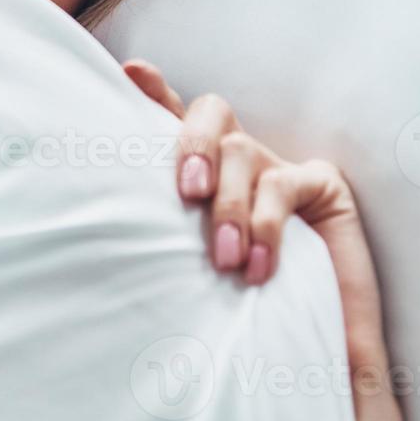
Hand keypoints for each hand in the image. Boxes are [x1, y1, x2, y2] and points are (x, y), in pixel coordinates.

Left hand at [123, 59, 404, 420]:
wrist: (317, 348)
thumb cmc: (240, 310)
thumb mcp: (190, 269)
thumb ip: (162, 239)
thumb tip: (98, 231)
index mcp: (201, 173)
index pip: (173, 119)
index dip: (154, 92)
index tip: (131, 71)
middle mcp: (237, 160)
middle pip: (210, 113)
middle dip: (192, 144)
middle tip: (187, 193)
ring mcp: (279, 168)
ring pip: (239, 150)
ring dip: (228, 204)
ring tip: (225, 258)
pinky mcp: (321, 186)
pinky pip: (284, 184)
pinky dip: (266, 225)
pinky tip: (259, 267)